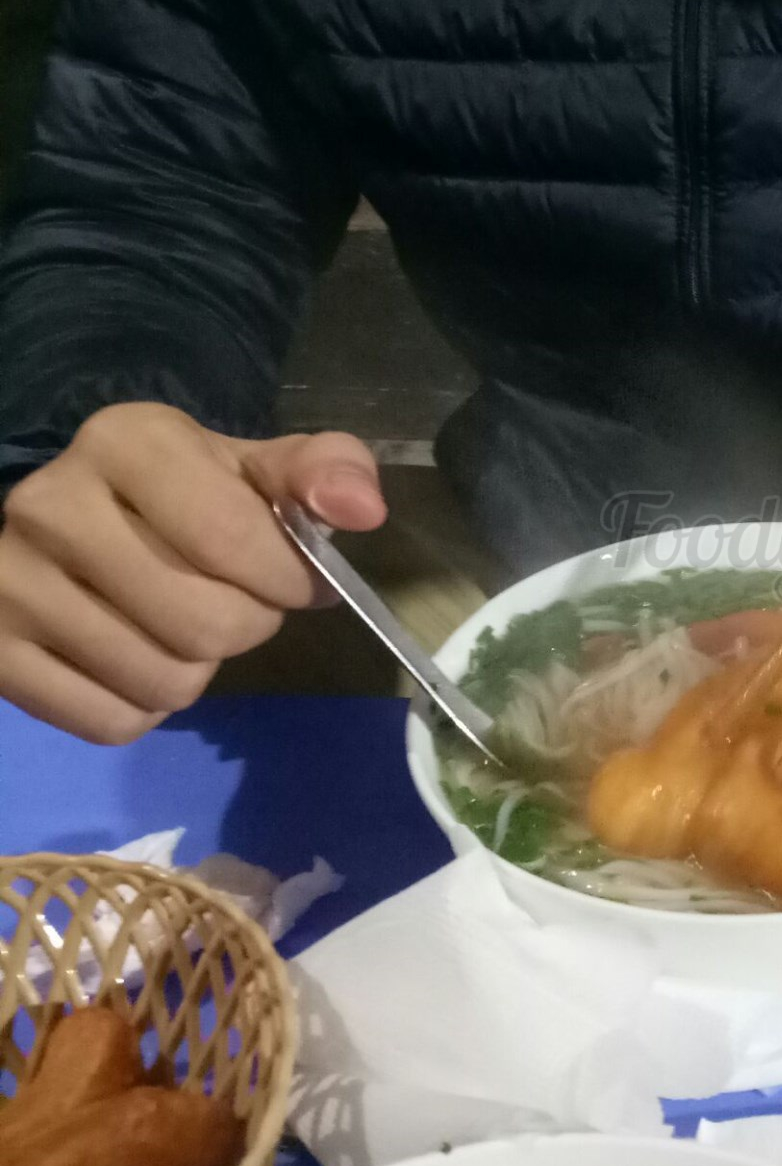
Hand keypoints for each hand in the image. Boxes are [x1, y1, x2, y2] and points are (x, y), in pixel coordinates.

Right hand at [0, 404, 384, 742]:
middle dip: (247, 625)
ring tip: (180, 627)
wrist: (66, 522)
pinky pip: (112, 724)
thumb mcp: (249, 467)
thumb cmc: (178, 495)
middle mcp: (50, 505)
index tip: (295, 579)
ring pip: (163, 682)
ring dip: (198, 670)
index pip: (232, 539)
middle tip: (235, 603)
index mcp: (125, 442)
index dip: (287, 578)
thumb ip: (322, 471)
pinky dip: (145, 708)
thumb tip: (363, 511)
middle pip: (203, 624)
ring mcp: (9, 584)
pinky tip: (136, 658)